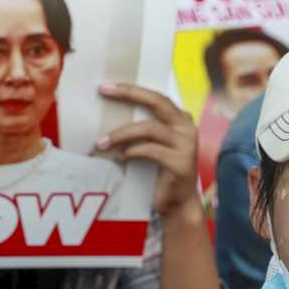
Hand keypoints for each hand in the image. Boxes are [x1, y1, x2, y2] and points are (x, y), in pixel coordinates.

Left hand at [96, 83, 200, 218]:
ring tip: (101, 142)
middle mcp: (187, 127)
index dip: (131, 89)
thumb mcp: (149, 144)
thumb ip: (138, 128)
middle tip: (103, 91)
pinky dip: (131, 152)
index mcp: (180, 118)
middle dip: (128, 94)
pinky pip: (150, 150)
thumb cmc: (158, 170)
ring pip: (149, 128)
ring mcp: (187, 145)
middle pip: (157, 102)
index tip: (105, 86)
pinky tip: (119, 157)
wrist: (176, 202)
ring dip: (121, 134)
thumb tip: (106, 113)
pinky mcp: (182, 163)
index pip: (155, 97)